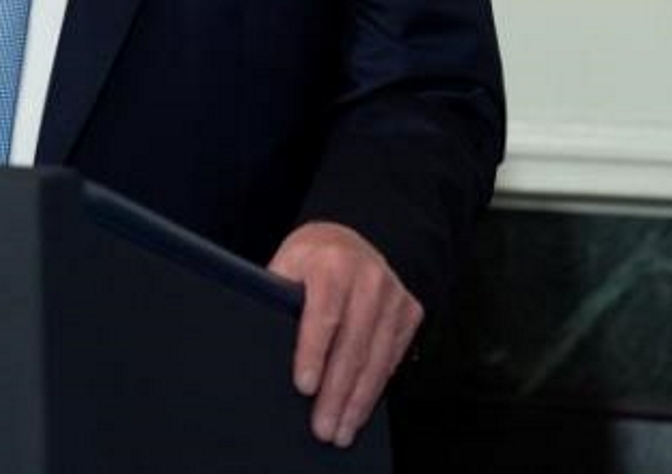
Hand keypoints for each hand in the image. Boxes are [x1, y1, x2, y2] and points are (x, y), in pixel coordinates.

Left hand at [267, 221, 422, 447]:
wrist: (348, 240)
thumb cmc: (309, 259)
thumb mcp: (286, 265)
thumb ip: (278, 297)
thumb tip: (261, 342)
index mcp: (332, 263)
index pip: (323, 316)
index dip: (313, 354)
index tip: (304, 387)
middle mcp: (368, 277)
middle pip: (352, 346)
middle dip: (336, 393)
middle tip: (323, 427)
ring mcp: (394, 294)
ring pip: (376, 359)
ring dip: (358, 400)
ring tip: (342, 430)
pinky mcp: (410, 311)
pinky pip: (392, 357)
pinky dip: (376, 387)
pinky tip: (361, 408)